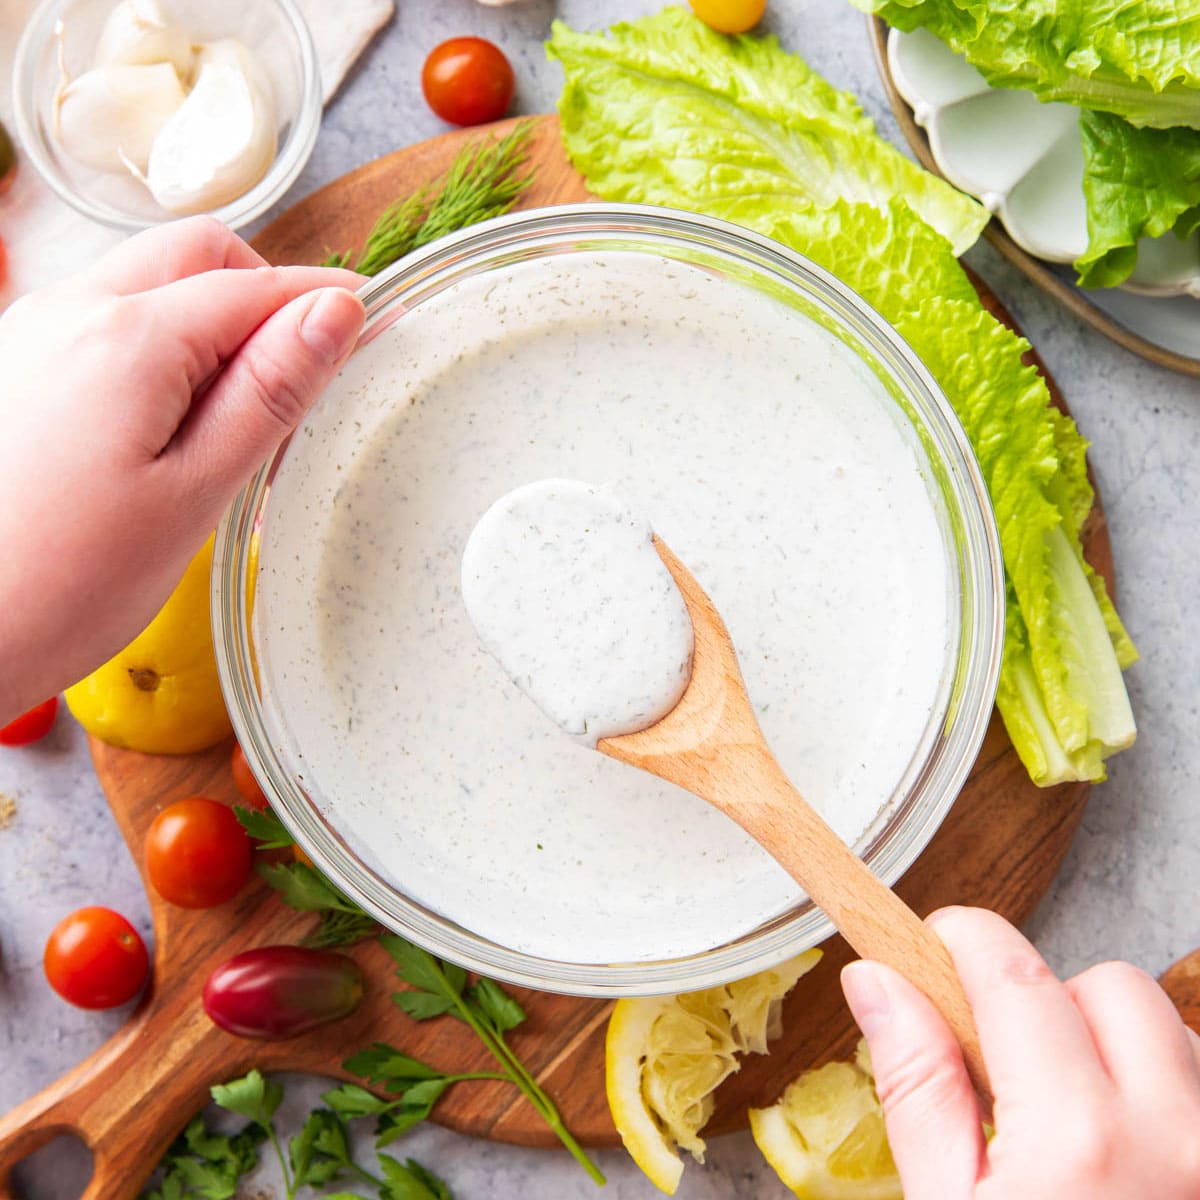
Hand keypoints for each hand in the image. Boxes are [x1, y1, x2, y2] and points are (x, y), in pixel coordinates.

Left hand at [0, 217, 364, 721]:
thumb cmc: (65, 582)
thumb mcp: (195, 491)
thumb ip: (268, 393)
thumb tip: (332, 313)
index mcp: (127, 339)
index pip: (254, 287)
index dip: (323, 300)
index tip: (376, 317)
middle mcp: (68, 312)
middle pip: (195, 255)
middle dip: (263, 291)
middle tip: (307, 368)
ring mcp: (31, 334)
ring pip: (147, 284)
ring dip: (209, 318)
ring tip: (239, 411)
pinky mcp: (14, 368)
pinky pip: (106, 322)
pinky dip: (160, 346)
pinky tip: (172, 420)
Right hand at [842, 906, 1199, 1198]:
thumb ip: (917, 1084)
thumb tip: (875, 980)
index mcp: (1078, 1140)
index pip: (1013, 971)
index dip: (965, 939)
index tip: (940, 945)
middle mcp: (1179, 1136)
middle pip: (1109, 985)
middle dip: (1050, 1001)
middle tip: (1011, 1067)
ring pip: (1175, 1033)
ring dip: (1118, 1050)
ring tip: (1080, 1125)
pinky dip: (1172, 1097)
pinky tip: (1136, 1159)